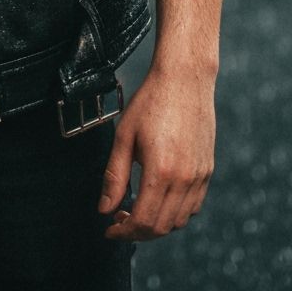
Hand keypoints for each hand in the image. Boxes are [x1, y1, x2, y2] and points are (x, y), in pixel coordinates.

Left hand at [97, 66, 215, 239]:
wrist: (185, 79)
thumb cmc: (151, 102)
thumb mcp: (124, 136)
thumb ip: (114, 177)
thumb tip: (104, 209)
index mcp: (161, 172)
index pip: (143, 221)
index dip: (123, 232)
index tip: (110, 229)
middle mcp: (184, 180)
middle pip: (161, 227)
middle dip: (137, 232)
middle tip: (119, 219)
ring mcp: (200, 177)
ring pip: (178, 221)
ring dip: (156, 224)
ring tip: (137, 209)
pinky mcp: (207, 171)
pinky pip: (193, 207)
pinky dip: (175, 213)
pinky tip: (158, 199)